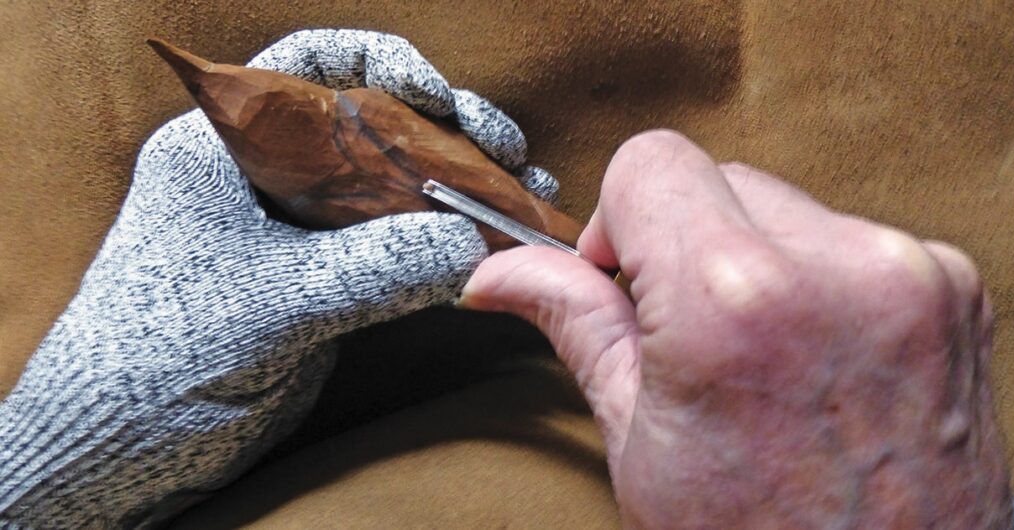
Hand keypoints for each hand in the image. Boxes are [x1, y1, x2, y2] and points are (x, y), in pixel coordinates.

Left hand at [0, 29, 553, 525]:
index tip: (439, 93)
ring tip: (525, 191)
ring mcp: (298, 229)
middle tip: (506, 149)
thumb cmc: (162, 355)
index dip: (381, 61)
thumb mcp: (271, 300)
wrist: (123, 446)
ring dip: (459, 183)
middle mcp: (264, 173)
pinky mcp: (324, 280)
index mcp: (223, 144)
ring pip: (391, 181)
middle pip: (369, 118)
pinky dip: (445, 238)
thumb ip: (371, 266)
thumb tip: (467, 240)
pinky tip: (495, 241)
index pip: (307, 64)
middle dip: (446, 127)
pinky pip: (395, 242)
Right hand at [462, 131, 1013, 527]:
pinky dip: (820, 281)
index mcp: (731, 302)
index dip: (617, 218)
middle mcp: (833, 269)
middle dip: (687, 244)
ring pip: (784, 207)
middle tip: (689, 333)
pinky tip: (815, 355)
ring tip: (760, 355)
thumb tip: (501, 275)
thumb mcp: (639, 441)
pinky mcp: (951, 286)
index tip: (626, 273)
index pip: (650, 161)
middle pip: (717, 178)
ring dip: (756, 260)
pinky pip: (851, 240)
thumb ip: (575, 324)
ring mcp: (905, 273)